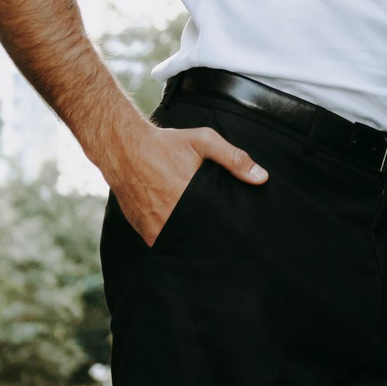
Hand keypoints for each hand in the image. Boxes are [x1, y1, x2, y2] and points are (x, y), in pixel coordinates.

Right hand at [108, 123, 264, 245]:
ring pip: (182, 244)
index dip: (227, 232)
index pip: (217, 226)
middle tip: (226, 241)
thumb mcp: (203, 141)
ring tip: (204, 238)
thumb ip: (233, 158)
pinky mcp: (145, 232)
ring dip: (192, 242)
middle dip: (212, 239)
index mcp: (191, 198)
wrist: (124, 149)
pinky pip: (164, 244)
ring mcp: (157, 228)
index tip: (237, 235)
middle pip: (201, 238)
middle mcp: (173, 218)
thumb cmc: (165, 144)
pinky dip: (173, 241)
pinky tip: (182, 234)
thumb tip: (262, 178)